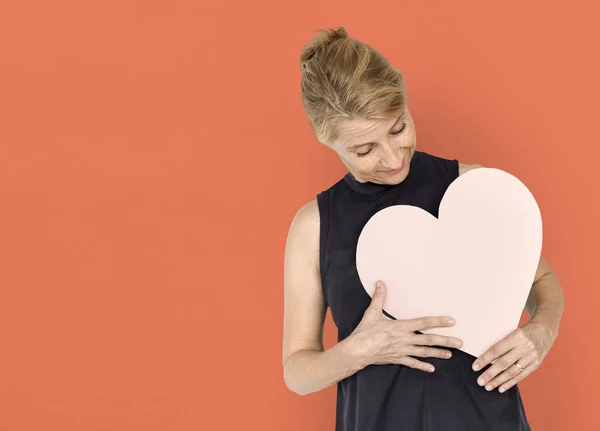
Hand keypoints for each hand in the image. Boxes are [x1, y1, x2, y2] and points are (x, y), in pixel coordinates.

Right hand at [349, 280, 463, 371]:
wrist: (357, 351)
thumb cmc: (365, 331)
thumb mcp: (372, 312)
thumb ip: (379, 297)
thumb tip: (380, 283)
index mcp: (401, 327)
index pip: (424, 323)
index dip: (438, 321)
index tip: (451, 321)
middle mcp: (405, 339)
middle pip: (429, 340)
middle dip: (446, 341)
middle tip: (460, 342)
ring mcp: (403, 351)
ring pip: (424, 352)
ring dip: (438, 353)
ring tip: (450, 354)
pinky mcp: (398, 359)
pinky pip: (413, 363)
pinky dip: (422, 366)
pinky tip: (432, 368)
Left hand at [471, 320, 557, 392]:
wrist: (545, 330)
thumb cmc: (523, 331)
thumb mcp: (511, 332)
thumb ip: (501, 344)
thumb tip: (487, 359)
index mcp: (516, 336)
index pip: (497, 350)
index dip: (485, 359)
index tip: (475, 367)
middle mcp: (524, 347)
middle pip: (504, 363)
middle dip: (490, 374)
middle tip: (480, 381)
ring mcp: (531, 357)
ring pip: (512, 372)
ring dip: (499, 381)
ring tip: (488, 386)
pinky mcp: (536, 364)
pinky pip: (521, 376)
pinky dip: (510, 383)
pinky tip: (501, 387)